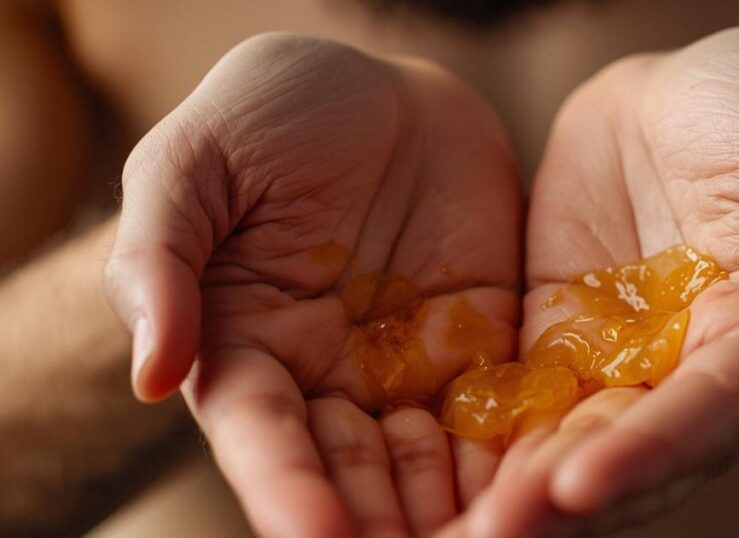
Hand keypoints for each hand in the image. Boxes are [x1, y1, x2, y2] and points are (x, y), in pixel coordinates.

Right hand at [104, 34, 520, 536]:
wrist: (377, 88)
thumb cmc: (267, 116)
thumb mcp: (193, 167)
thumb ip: (160, 260)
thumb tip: (151, 374)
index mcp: (250, 351)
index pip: (266, 439)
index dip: (288, 490)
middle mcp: (331, 380)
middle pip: (355, 476)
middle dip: (386, 526)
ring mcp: (411, 368)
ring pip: (434, 465)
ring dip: (461, 513)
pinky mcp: (482, 346)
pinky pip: (503, 412)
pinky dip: (519, 456)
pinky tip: (547, 485)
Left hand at [444, 26, 738, 535]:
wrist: (678, 91)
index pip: (714, 412)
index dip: (655, 450)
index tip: (582, 485)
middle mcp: (695, 371)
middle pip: (637, 451)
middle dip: (571, 496)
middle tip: (499, 535)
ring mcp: (622, 361)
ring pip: (573, 439)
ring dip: (522, 488)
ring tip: (464, 529)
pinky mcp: (560, 341)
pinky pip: (523, 397)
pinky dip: (489, 438)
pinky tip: (443, 474)